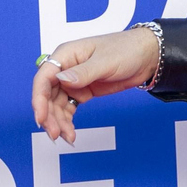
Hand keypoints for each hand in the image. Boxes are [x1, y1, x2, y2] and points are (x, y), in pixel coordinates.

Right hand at [31, 28, 159, 142]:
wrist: (147, 56)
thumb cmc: (127, 49)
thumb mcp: (106, 61)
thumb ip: (84, 72)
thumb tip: (62, 80)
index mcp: (66, 55)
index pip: (44, 78)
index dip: (39, 99)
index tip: (41, 117)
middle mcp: (66, 68)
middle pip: (48, 95)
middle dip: (49, 115)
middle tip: (55, 133)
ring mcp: (73, 81)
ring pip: (56, 105)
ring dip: (59, 121)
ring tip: (67, 137)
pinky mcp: (83, 91)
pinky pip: (68, 108)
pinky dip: (67, 121)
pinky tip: (70, 132)